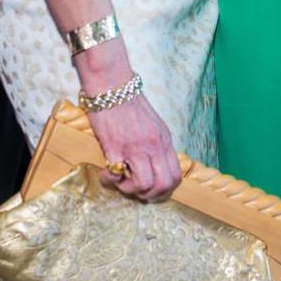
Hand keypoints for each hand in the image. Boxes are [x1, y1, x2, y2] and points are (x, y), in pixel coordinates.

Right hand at [74, 37, 181, 201]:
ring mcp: (136, 148)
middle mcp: (154, 145)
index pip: (176, 175)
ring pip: (144, 185)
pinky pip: (116, 177)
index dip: (165, 190)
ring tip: (119, 180)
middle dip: (149, 195)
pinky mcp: (115, 148)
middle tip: (135, 190)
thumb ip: (156, 143)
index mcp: (165, 139)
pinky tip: (105, 173)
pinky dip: (110, 181)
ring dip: (129, 190)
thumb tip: (154, 165)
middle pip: (163, 185)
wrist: (111, 84)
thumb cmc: (128, 102)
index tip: (151, 189)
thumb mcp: (152, 123)